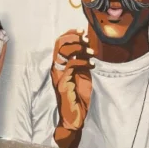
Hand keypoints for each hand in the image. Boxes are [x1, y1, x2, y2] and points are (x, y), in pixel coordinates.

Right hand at [50, 29, 93, 147]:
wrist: (75, 117)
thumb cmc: (79, 97)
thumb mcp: (83, 74)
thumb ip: (82, 61)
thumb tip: (87, 46)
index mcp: (60, 65)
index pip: (59, 43)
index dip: (69, 34)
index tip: (82, 30)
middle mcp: (56, 68)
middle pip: (59, 44)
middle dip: (73, 37)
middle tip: (86, 39)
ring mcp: (58, 75)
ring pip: (63, 52)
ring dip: (79, 48)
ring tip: (92, 52)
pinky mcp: (62, 83)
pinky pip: (71, 65)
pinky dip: (82, 61)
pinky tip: (92, 64)